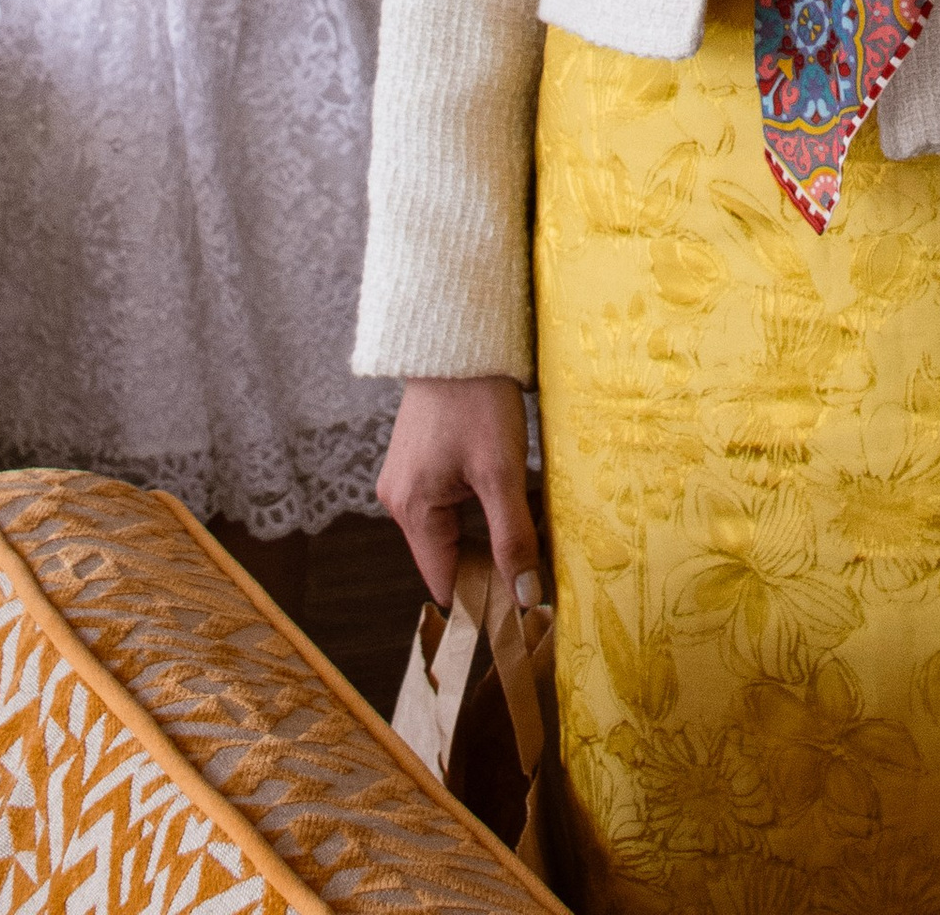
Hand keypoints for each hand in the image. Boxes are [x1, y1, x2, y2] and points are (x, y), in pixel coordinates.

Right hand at [380, 376, 539, 604]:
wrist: (457, 336)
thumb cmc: (476, 399)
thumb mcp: (502, 471)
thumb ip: (513, 537)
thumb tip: (526, 598)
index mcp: (411, 510)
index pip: (446, 583)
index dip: (485, 597)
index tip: (527, 604)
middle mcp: (399, 501)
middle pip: (450, 558)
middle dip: (494, 562)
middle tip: (540, 560)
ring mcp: (407, 479)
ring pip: (454, 529)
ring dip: (491, 531)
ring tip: (531, 524)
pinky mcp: (420, 461)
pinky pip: (450, 503)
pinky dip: (480, 505)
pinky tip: (511, 494)